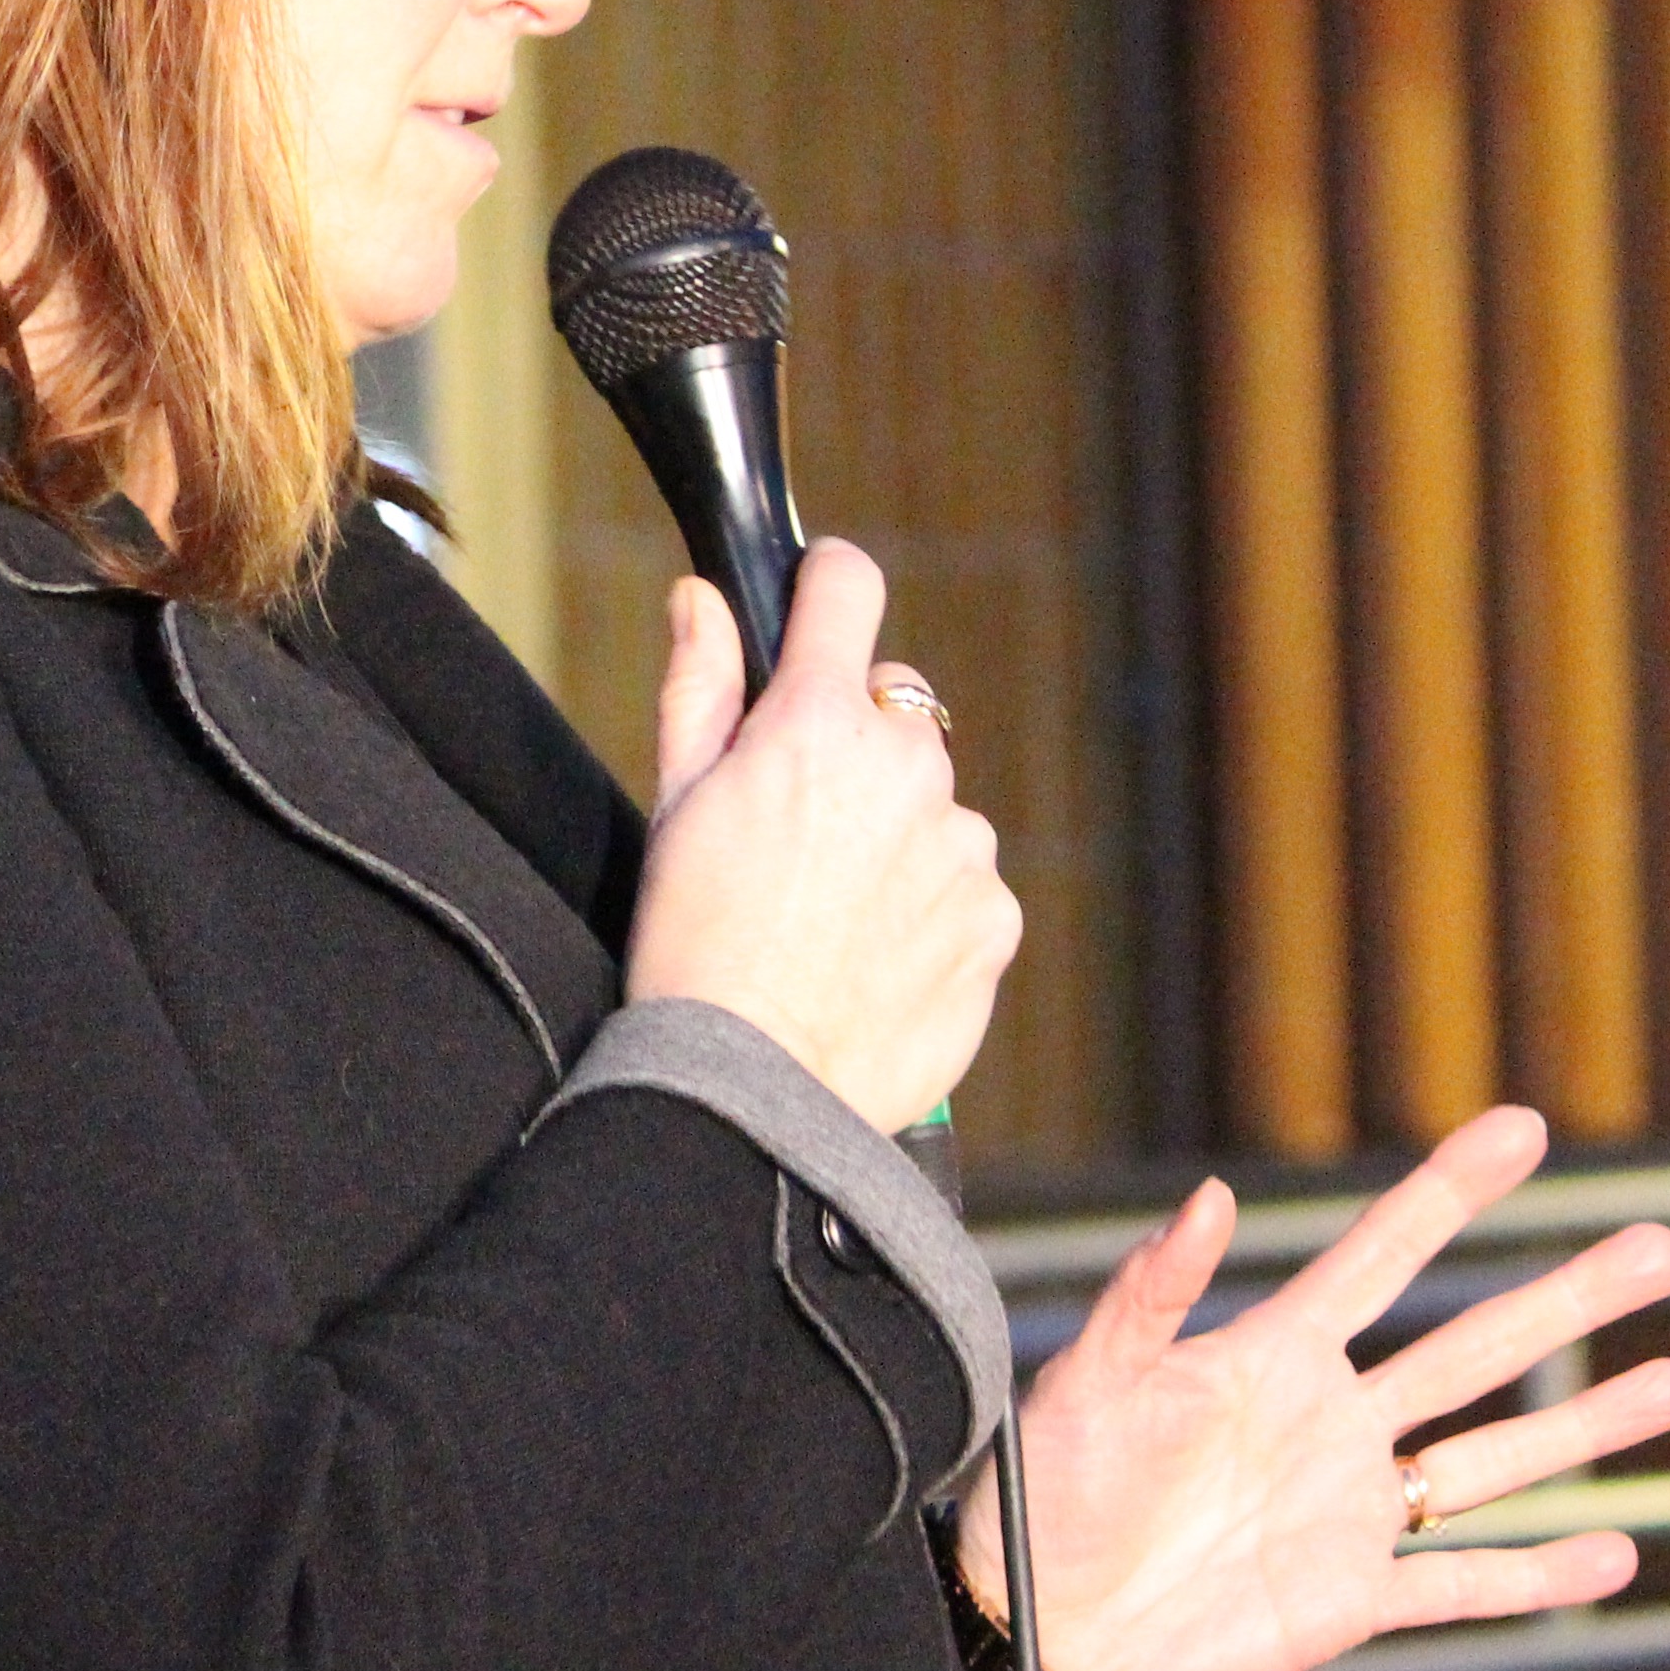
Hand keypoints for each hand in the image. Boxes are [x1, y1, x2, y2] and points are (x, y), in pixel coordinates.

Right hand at [620, 539, 1014, 1140]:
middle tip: (795, 829)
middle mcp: (907, 767)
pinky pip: (966, 887)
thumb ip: (699, 683)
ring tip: (830, 913)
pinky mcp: (995, 918)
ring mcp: (961, 845)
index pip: (848, 589)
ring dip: (896, 836)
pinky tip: (870, 955)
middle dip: (854, 748)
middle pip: (896, 712)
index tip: (819, 597)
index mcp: (817, 722)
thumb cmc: (694, 940)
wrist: (758, 1082)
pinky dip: (929, 909)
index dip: (828, 587)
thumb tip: (702, 597)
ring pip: (934, 807)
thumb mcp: (674, 800)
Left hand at [958, 1105, 1669, 1670]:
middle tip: (1662, 1246)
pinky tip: (1617, 1550)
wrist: (1042, 1628)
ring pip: (1494, 1460)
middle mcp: (1331, 1425)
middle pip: (1472, 1347)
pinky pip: (1466, 1587)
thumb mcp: (1091, 1378)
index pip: (1382, 1257)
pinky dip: (1540, 1576)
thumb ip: (1152, 1293)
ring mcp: (1352, 1514)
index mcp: (1271, 1357)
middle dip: (1567, 1297)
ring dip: (1586, 1424)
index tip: (1522, 1128)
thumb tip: (1209, 1195)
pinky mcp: (1353, 1602)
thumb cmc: (1046, 1493)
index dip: (1450, 1192)